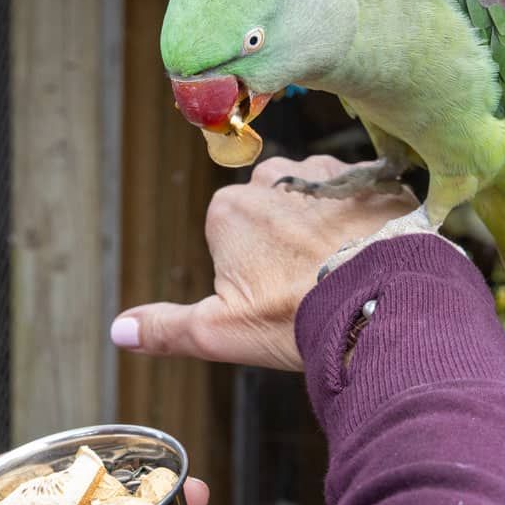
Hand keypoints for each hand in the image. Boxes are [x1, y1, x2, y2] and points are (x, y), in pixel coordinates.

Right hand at [111, 156, 416, 369]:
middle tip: (310, 284)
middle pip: (270, 211)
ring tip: (344, 270)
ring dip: (324, 225)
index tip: (276, 296)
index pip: (231, 235)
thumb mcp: (220, 333)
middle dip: (286, 241)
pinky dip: (362, 216)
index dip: (253, 271)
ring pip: (313, 198)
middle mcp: (274, 176)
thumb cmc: (299, 317)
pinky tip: (372, 251)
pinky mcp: (370, 176)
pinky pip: (357, 192)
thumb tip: (119, 330)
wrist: (385, 303)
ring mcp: (325, 171)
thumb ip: (167, 327)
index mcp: (229, 209)